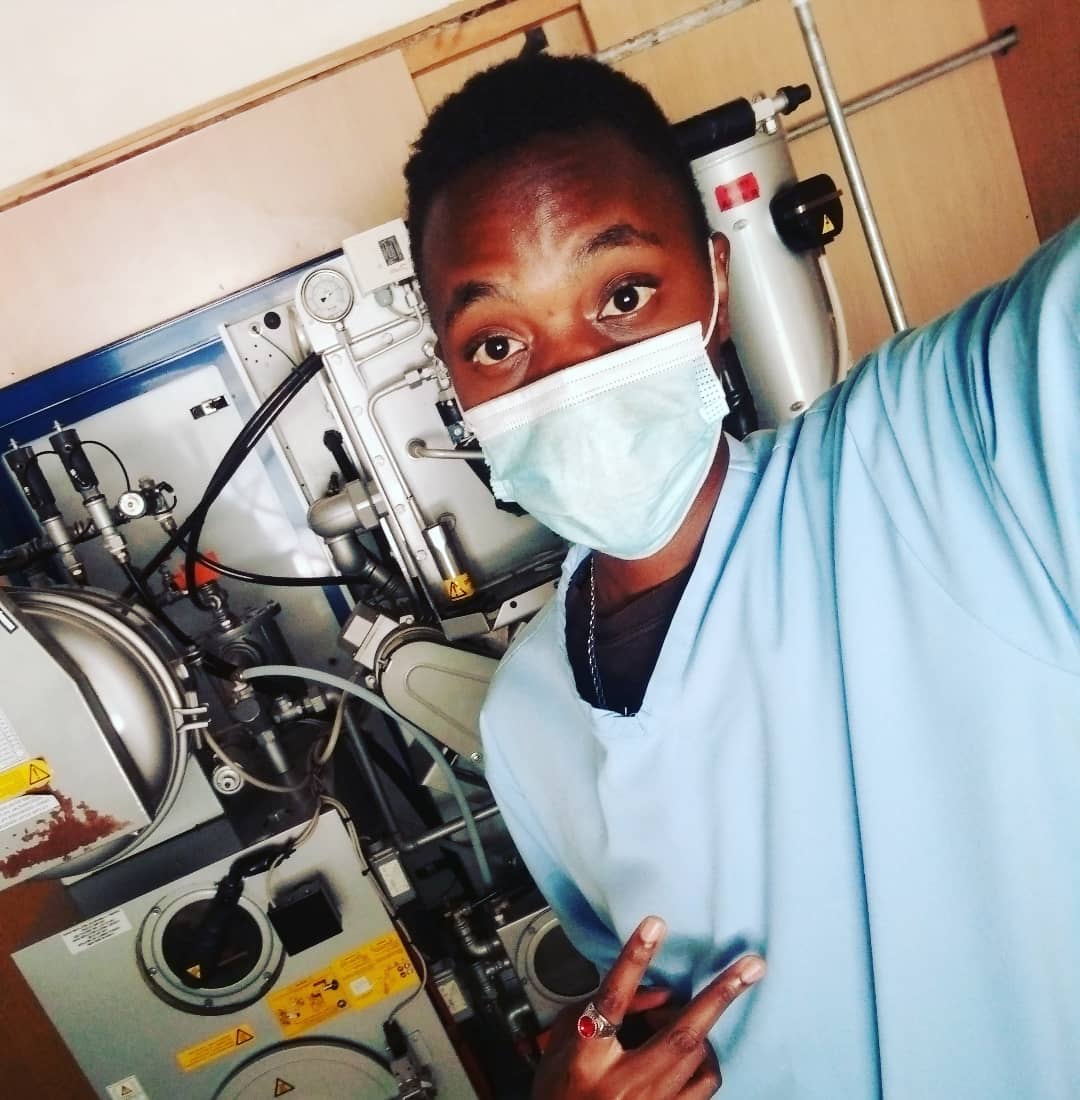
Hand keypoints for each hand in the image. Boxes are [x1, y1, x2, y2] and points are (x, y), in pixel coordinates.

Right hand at [531, 916, 764, 1098]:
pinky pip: (706, 1083)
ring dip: (698, 1026)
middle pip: (681, 1035)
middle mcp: (623, 1085)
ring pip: (698, 1055)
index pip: (614, 1000)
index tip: (655, 925)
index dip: (635, 960)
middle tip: (752, 966)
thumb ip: (602, 1006)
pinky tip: (691, 1048)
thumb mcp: (563, 1039)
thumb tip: (658, 990)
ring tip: (680, 1015)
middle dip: (719, 996)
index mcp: (587, 1057)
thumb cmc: (559, 1088)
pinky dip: (703, 1058)